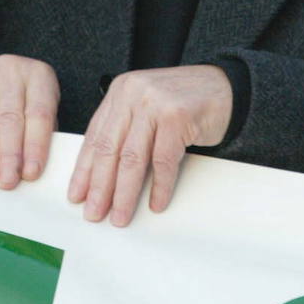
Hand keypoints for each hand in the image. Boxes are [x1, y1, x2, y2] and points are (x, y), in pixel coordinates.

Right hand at [0, 54, 59, 188]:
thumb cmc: (24, 103)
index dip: (36, 145)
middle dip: (9, 153)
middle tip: (7, 181)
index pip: (40, 114)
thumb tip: (31, 171)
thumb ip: (38, 135)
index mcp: (40, 76)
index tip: (30, 173)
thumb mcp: (38, 111)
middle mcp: (12, 69)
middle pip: (11, 117)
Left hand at [68, 65, 232, 226]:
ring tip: (121, 216)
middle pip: (110, 150)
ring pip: (133, 159)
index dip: (84, 170)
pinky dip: (160, 186)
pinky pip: (164, 161)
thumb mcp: (147, 107)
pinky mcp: (178, 116)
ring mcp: (156, 103)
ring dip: (126, 193)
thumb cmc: (185, 102)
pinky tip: (156, 203)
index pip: (95, 137)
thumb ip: (126, 129)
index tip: (77, 196)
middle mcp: (134, 93)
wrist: (226, 87)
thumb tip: (100, 176)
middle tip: (94, 214)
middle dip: (100, 187)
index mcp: (121, 91)